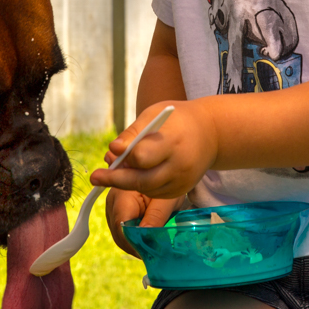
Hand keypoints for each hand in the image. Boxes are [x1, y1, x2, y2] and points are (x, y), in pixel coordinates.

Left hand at [90, 100, 216, 199]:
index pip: (144, 156)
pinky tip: (131, 175)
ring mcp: (182, 182)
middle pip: (142, 179)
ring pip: (147, 189)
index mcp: (173, 142)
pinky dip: (140, 186)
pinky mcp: (182, 191)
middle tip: (95, 177)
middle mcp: (180, 166)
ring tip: (109, 173)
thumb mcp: (155, 114)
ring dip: (125, 183)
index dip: (126, 155)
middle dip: (116, 179)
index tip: (112, 149)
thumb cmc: (178, 119)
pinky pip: (155, 193)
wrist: (212, 133)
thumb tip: (112, 149)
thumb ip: (134, 133)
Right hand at [105, 188, 186, 256]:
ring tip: (152, 249)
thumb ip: (156, 216)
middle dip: (135, 246)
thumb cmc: (166, 180)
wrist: (162, 168)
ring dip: (134, 243)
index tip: (149, 252)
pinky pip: (121, 230)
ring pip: (119, 234)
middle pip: (118, 232)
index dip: (135, 243)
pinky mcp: (117, 212)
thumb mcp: (166, 199)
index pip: (121, 226)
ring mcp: (112, 207)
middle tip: (153, 254)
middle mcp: (112, 202)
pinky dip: (133, 238)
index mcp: (122, 195)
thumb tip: (145, 238)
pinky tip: (147, 241)